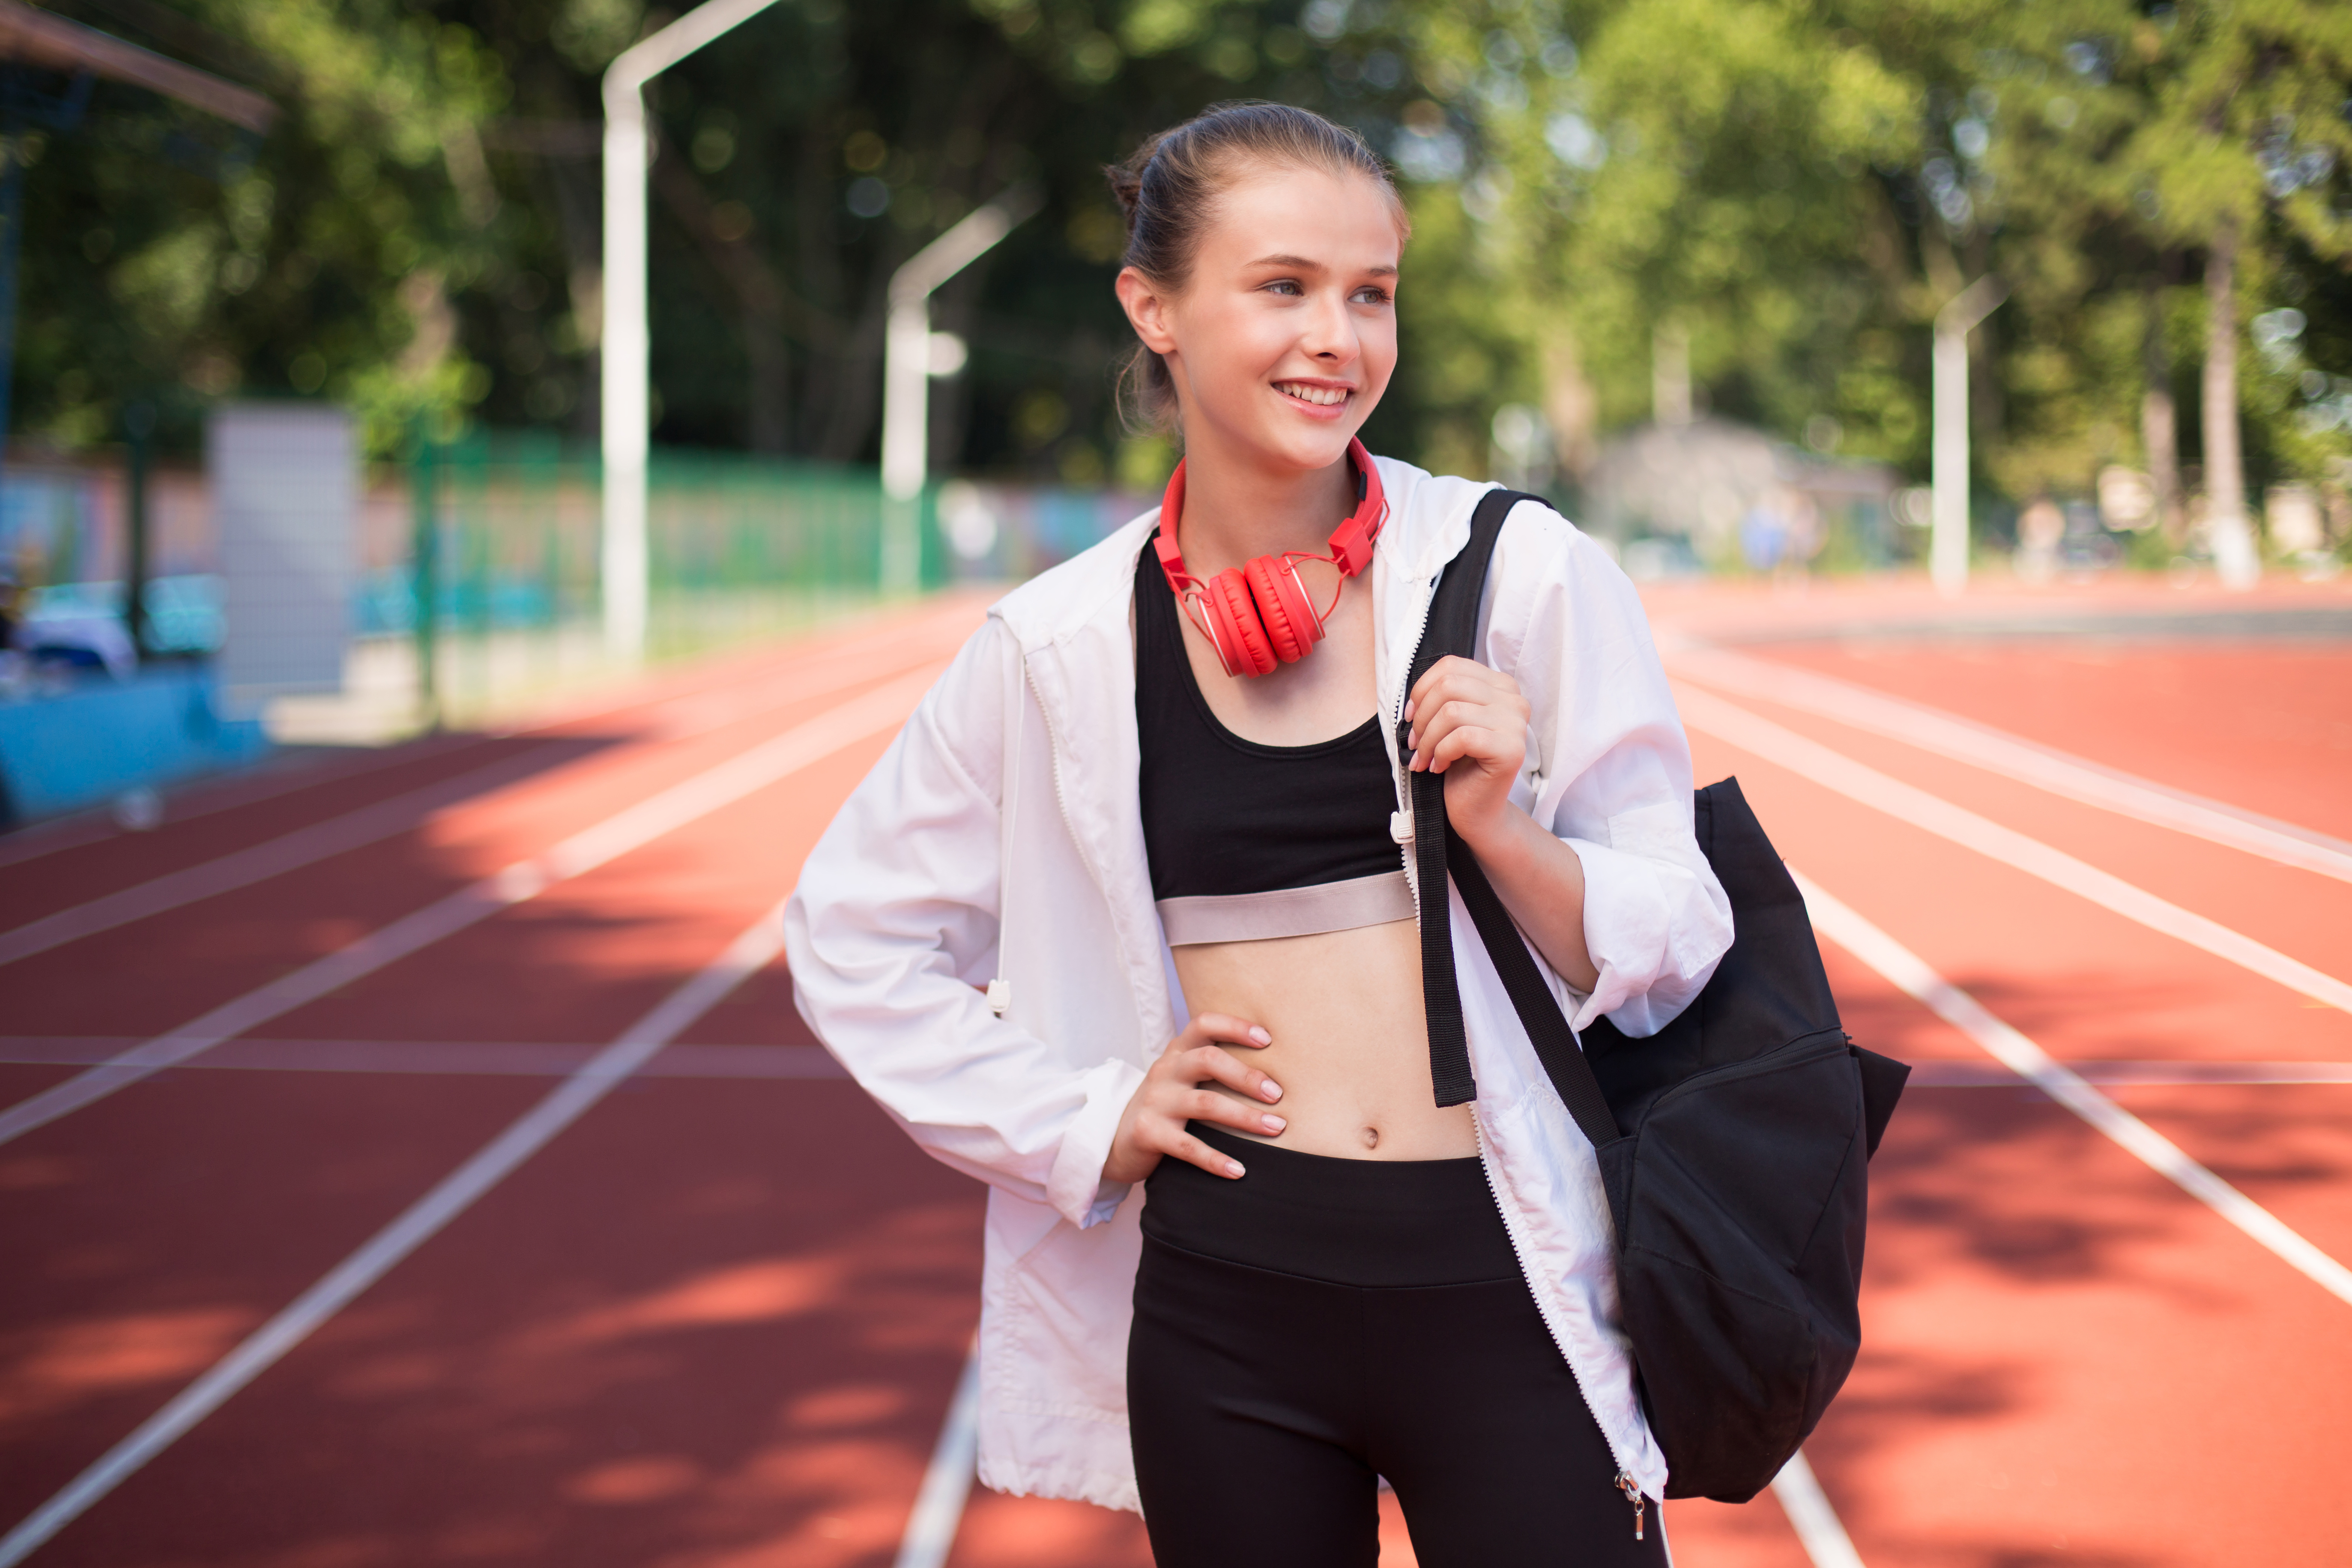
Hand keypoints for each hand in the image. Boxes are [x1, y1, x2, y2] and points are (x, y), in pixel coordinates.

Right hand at [1103, 1013, 1285, 1183]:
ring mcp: (1155, 1101)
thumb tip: (1275, 1073)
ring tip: (1276, 1127)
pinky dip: (1216, 1159)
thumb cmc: (1165, 1105)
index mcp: (1178, 1052)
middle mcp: (1166, 1071)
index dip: (1235, 1027)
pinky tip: (1238, 1171)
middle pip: (1209, 1060)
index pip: (1204, 1024)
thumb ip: (1213, 1067)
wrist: (1115, 1139)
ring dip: (1245, 1117)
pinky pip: (1188, 1146)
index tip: (1267, 1039)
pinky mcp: (1148, 1132)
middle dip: (1248, 1076)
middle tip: (1278, 1094)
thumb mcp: (1183, 1078)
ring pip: (1205, 1103)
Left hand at [1405, 655, 1531, 844]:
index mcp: (1501, 686)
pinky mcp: (1511, 749)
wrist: (1476, 809)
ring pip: (1452, 711)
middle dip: (1422, 715)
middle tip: (1415, 743)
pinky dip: (1441, 753)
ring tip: (1424, 758)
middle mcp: (1514, 700)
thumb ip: (1443, 697)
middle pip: (1450, 685)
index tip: (1410, 717)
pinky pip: (1462, 737)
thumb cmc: (1460, 765)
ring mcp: (1516, 724)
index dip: (1421, 689)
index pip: (1452, 665)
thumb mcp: (1449, 722)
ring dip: (1428, 738)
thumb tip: (1414, 694)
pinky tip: (1439, 767)